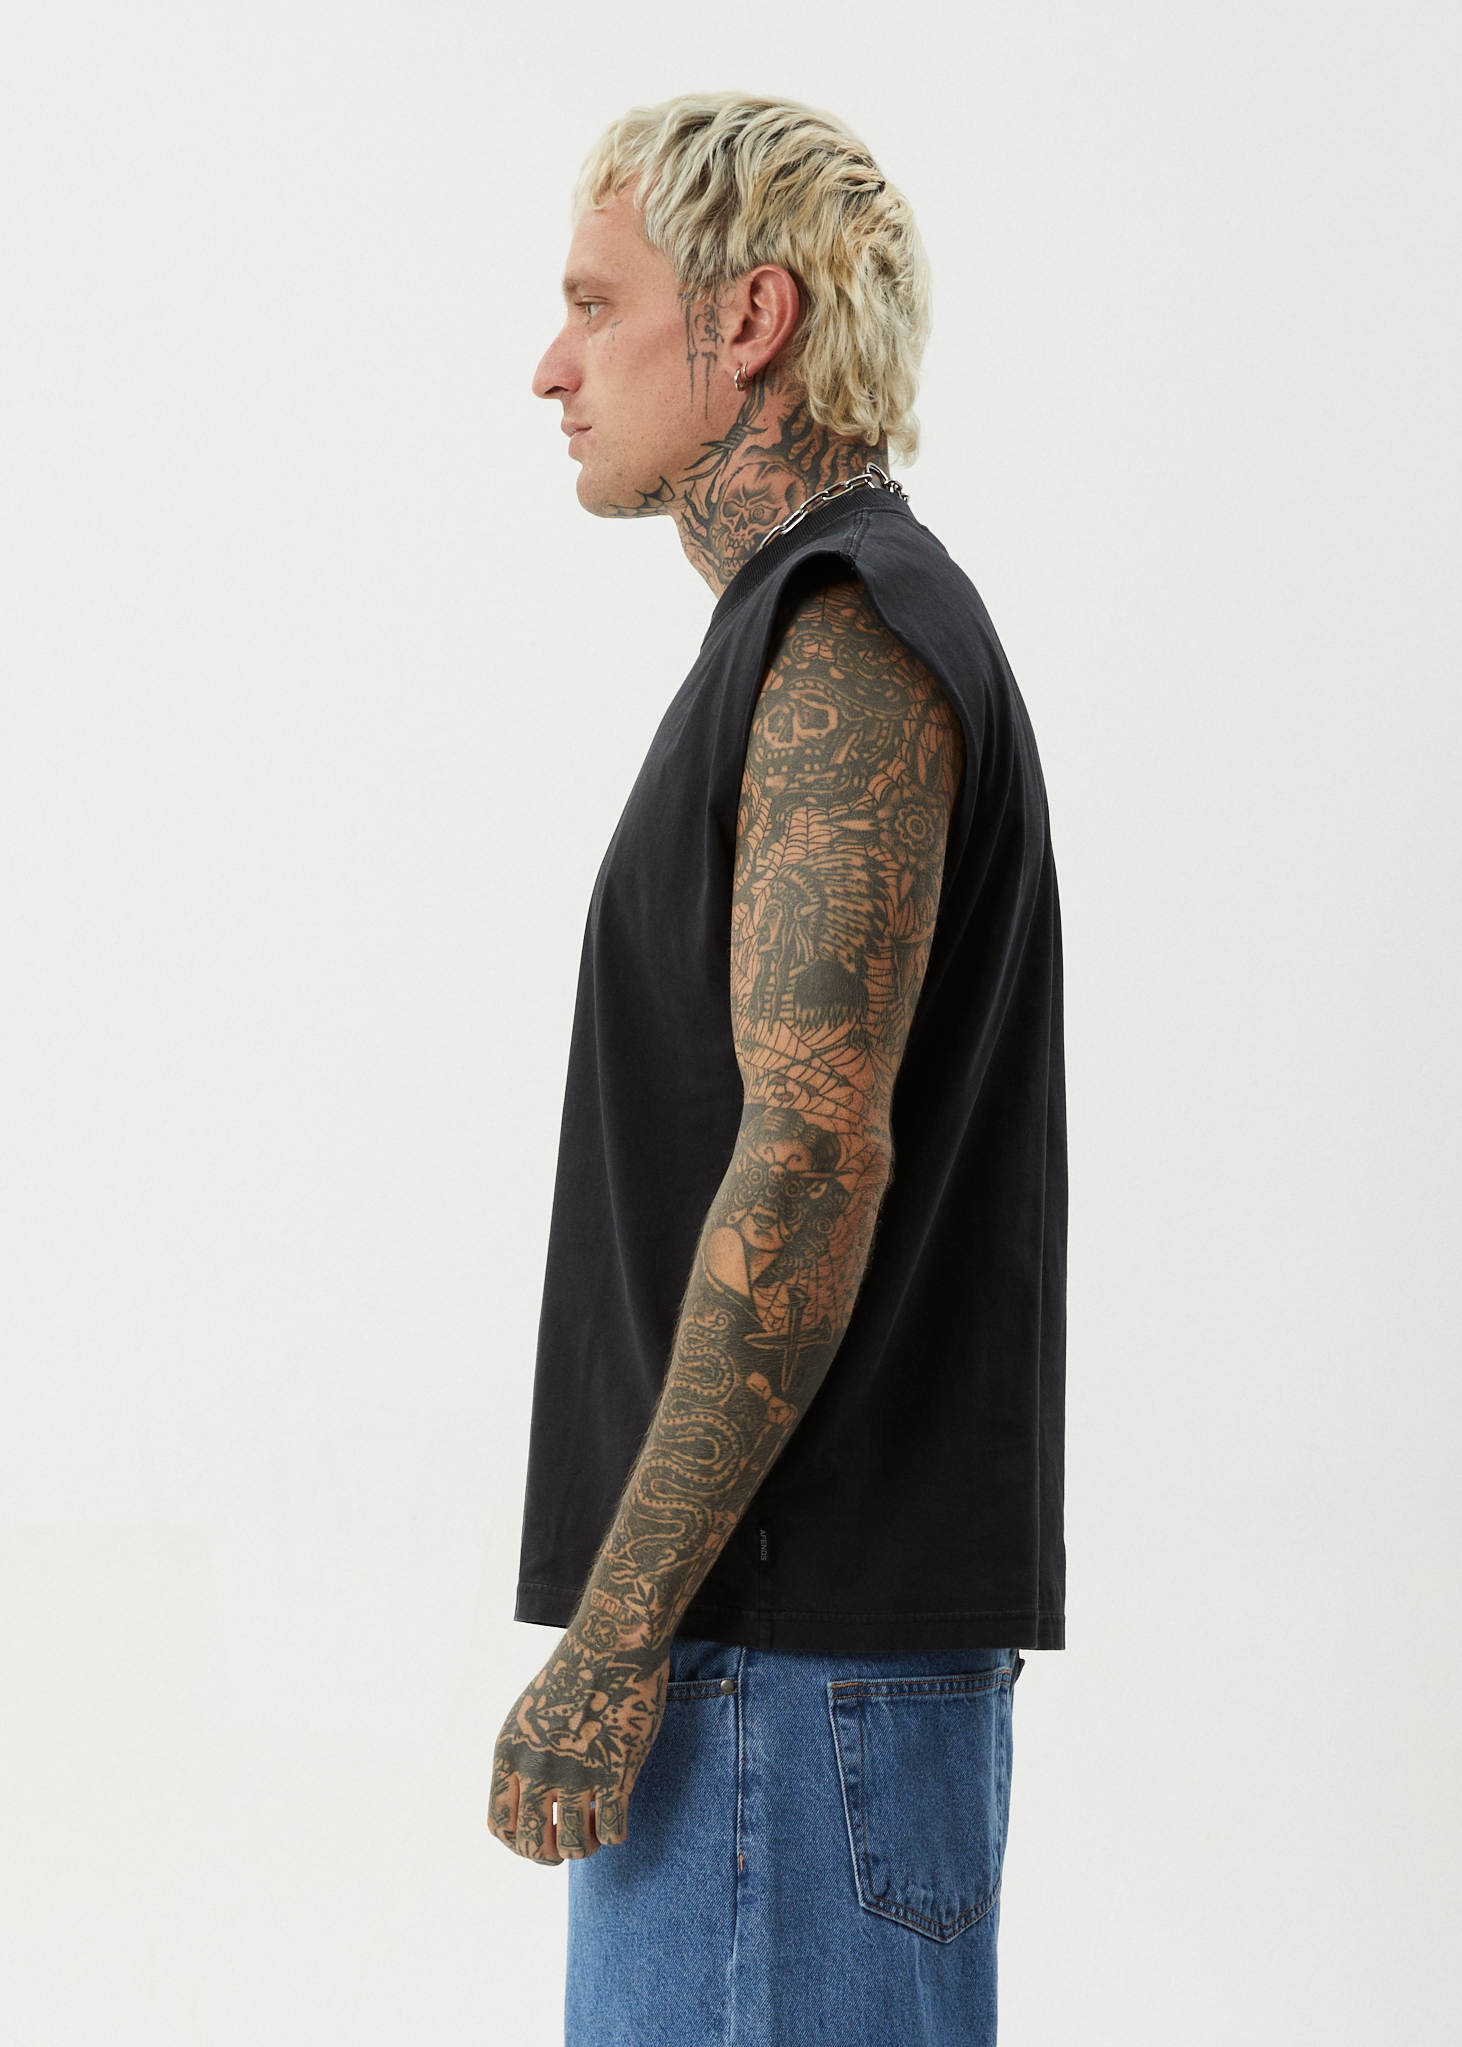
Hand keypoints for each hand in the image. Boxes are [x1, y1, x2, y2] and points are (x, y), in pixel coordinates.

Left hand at [487, 1627, 668, 1862]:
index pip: (499, 1826)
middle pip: (530, 1846)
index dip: (519, 1842)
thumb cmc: (576, 1675)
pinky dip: (614, 1833)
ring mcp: (575, 1772)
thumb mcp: (529, 1713)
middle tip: (570, 1836)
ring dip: (585, 1846)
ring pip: (571, 1846)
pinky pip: (611, 1831)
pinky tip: (618, 1812)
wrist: (612, 1644)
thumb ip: (523, 1756)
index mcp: (510, 1754)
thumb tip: (528, 1800)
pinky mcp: (615, 1771)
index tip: (542, 1831)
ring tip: (595, 1827)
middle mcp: (536, 1768)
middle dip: (550, 1853)